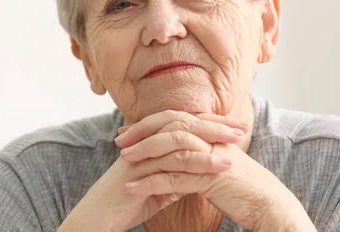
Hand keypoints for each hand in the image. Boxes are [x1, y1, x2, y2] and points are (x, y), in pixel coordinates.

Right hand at [57, 110, 247, 231]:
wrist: (97, 218)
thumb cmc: (124, 204)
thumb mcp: (154, 188)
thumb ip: (172, 178)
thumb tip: (192, 177)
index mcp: (149, 142)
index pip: (183, 123)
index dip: (209, 122)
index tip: (233, 126)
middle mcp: (145, 142)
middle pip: (184, 122)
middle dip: (215, 123)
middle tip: (241, 127)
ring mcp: (142, 154)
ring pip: (182, 137)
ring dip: (212, 140)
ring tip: (238, 144)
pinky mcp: (142, 171)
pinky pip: (175, 162)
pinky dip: (202, 162)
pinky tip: (221, 167)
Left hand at [117, 112, 316, 231]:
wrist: (269, 204)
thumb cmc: (244, 188)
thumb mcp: (220, 164)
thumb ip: (202, 154)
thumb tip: (182, 154)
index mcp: (212, 133)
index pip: (177, 119)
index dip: (151, 123)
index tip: (130, 129)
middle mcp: (212, 138)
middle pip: (171, 126)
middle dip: (142, 131)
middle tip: (119, 138)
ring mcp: (211, 155)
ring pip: (170, 147)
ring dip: (143, 153)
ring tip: (122, 160)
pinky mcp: (209, 177)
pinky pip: (174, 176)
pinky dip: (150, 181)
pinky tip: (133, 187)